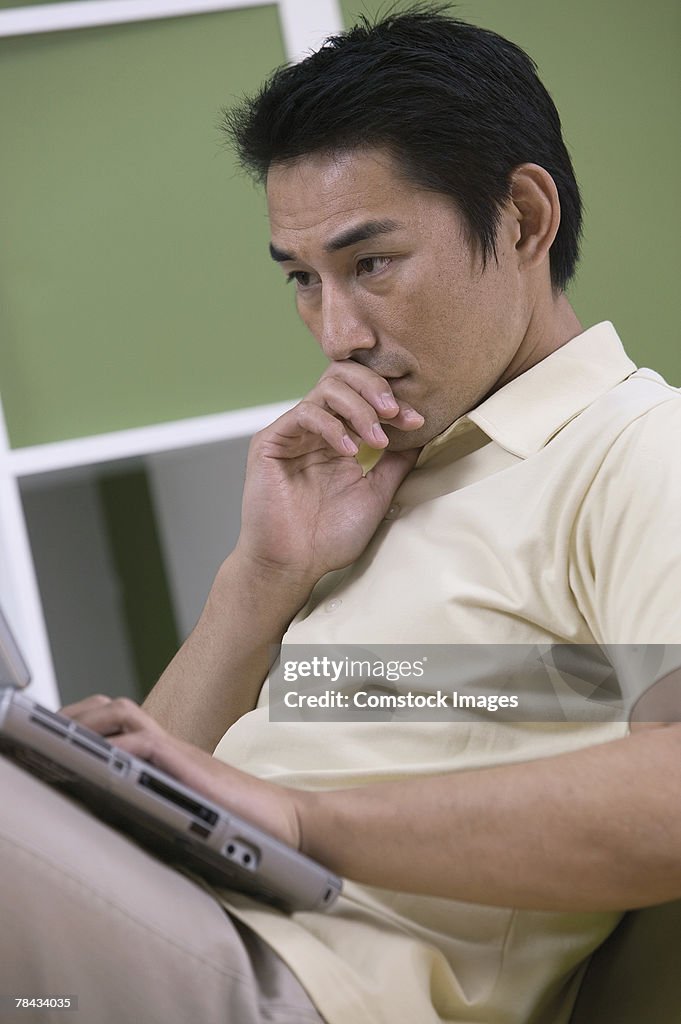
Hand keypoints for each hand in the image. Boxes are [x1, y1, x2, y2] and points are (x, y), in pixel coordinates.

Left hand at [59, 696, 302, 849]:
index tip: (56, 733)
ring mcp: (179, 753)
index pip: (120, 720)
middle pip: (115, 707)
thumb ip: (164, 799)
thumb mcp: (193, 807)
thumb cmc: (245, 822)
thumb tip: (126, 816)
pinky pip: (143, 743)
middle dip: (76, 716)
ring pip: (122, 714)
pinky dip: (115, 746)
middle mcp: (170, 746)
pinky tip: (97, 759)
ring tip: (62, 739)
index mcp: (169, 755)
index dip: (85, 720)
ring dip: (87, 723)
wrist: (287, 820)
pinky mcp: (188, 765)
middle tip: (50, 733)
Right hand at [236, 360, 422, 586]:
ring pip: (327, 389)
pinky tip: (349, 451)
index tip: (417, 421)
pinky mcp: (270, 442)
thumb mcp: (377, 492)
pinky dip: (333, 426)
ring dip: (360, 408)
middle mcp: (315, 429)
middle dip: (375, 388)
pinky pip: (305, 413)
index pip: (364, 395)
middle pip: (343, 377)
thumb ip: (397, 460)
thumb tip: (423, 431)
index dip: (393, 400)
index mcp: (339, 436)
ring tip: (378, 439)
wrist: (295, 564)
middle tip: (395, 412)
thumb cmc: (331, 536)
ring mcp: (292, 433)